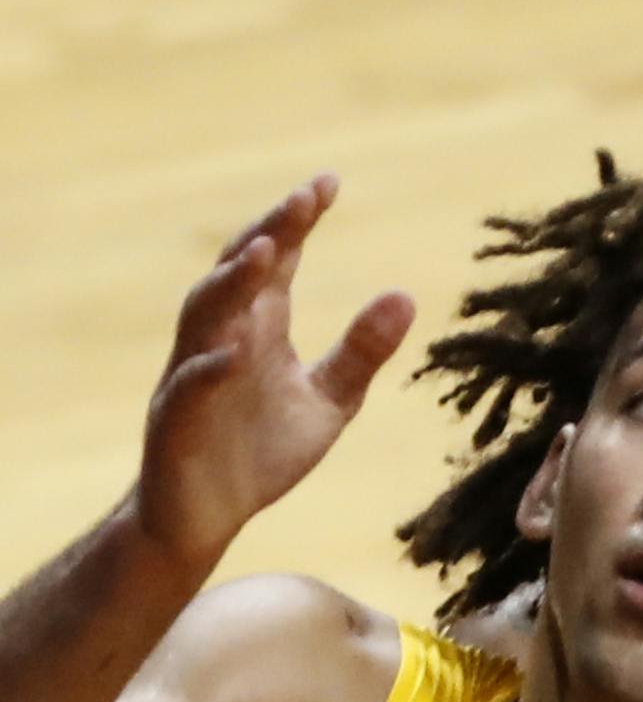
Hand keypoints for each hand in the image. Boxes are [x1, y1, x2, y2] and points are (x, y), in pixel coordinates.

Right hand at [134, 175, 415, 571]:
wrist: (205, 517)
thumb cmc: (260, 451)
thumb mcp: (330, 400)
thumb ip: (362, 350)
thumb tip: (406, 293)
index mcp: (259, 328)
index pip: (277, 262)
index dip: (298, 222)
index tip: (328, 183)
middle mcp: (222, 340)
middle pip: (238, 273)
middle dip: (268, 233)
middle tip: (302, 200)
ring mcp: (194, 378)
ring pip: (204, 317)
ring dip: (231, 283)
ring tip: (264, 252)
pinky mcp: (177, 424)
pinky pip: (190, 389)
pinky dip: (210, 368)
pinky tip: (236, 354)